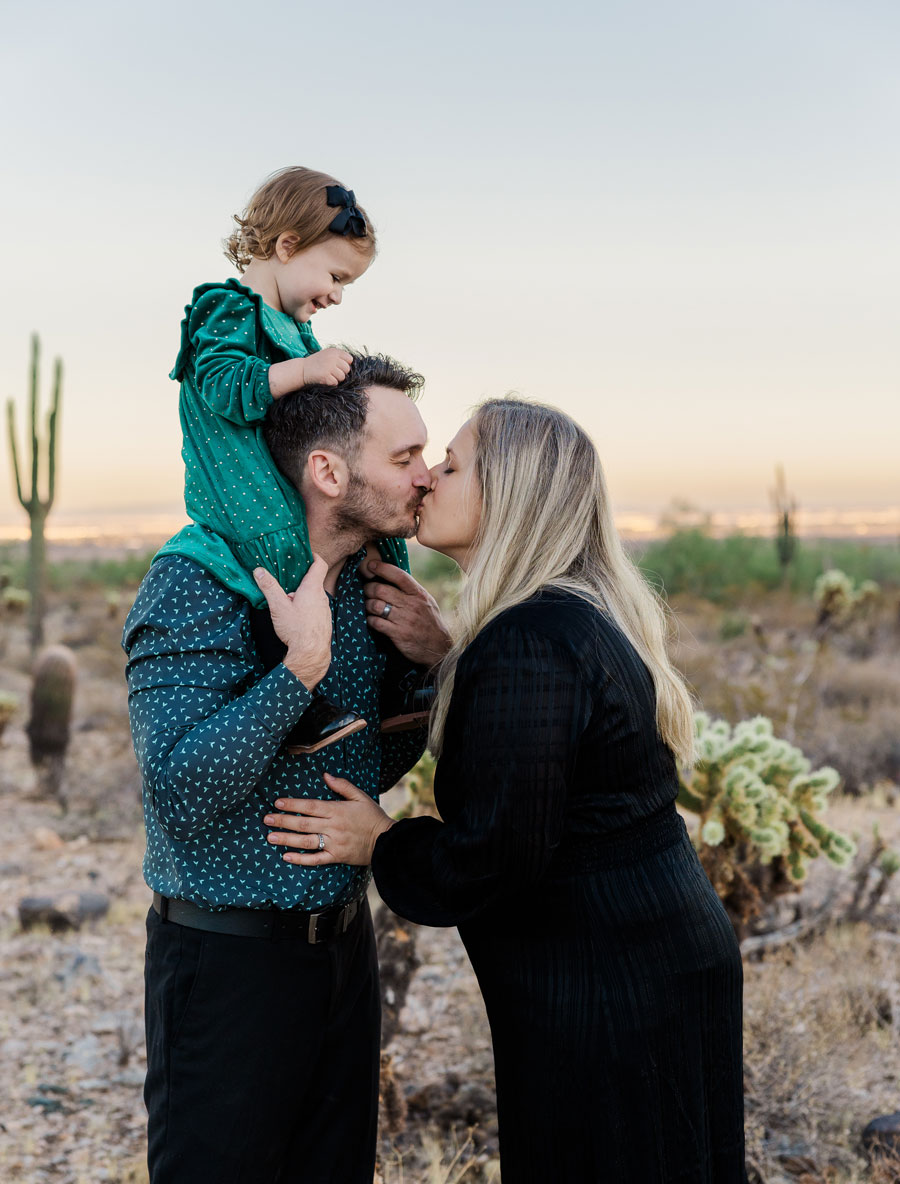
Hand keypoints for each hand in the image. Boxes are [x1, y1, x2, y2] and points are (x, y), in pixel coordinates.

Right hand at [253, 557, 331, 690]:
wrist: (311, 654)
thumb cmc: (296, 629)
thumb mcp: (278, 606)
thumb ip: (269, 587)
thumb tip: (259, 571)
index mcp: (313, 588)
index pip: (319, 564)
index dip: (313, 556)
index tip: (305, 553)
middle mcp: (322, 597)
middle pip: (313, 581)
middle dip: (300, 580)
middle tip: (286, 581)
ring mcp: (325, 610)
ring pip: (314, 596)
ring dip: (302, 596)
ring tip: (287, 601)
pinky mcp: (324, 621)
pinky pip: (315, 608)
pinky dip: (306, 607)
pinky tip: (295, 617)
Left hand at [263, 774, 393, 865]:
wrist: (387, 841)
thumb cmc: (373, 817)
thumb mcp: (360, 796)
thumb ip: (342, 786)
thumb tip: (325, 776)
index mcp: (337, 810)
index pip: (310, 806)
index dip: (293, 804)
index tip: (278, 803)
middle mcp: (333, 827)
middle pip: (304, 823)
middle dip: (283, 821)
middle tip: (266, 819)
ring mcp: (334, 843)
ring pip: (306, 842)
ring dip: (287, 839)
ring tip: (270, 837)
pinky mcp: (336, 857)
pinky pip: (316, 860)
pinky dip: (301, 859)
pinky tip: (286, 857)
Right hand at [300, 347, 352, 386]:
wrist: (302, 369)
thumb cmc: (317, 363)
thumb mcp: (328, 354)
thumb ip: (339, 357)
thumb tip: (352, 365)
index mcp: (334, 351)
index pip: (349, 359)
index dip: (345, 364)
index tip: (338, 366)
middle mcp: (332, 358)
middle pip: (347, 369)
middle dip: (342, 373)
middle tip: (333, 372)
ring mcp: (329, 367)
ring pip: (342, 377)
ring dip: (337, 379)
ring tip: (328, 375)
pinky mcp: (325, 376)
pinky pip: (335, 383)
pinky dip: (331, 383)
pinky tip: (325, 379)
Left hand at [363, 560, 451, 665]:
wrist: (439, 648)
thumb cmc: (430, 623)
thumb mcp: (427, 602)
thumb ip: (411, 591)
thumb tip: (392, 577)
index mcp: (419, 594)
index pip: (399, 575)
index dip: (382, 568)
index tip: (371, 565)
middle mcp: (412, 605)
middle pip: (381, 590)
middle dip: (369, 588)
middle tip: (366, 590)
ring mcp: (405, 620)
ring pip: (375, 605)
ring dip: (367, 605)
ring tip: (368, 606)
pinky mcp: (398, 634)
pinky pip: (376, 622)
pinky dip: (370, 620)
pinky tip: (372, 620)